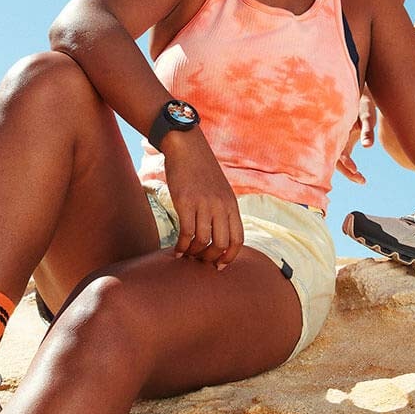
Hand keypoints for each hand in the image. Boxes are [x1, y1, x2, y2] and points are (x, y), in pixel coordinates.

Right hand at [161, 130, 243, 269]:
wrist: (187, 147)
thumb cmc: (201, 170)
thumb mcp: (220, 189)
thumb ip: (222, 209)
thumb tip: (218, 233)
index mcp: (231, 204)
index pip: (238, 239)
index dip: (230, 257)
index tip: (220, 266)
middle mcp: (221, 206)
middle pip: (222, 244)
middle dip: (211, 259)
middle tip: (199, 262)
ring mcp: (204, 204)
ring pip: (204, 241)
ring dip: (194, 254)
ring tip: (186, 256)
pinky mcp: (186, 202)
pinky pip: (187, 233)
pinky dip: (181, 246)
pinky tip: (176, 250)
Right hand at [335, 91, 376, 183]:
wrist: (359, 93)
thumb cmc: (363, 103)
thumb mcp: (367, 115)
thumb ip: (367, 130)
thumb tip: (368, 146)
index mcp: (337, 131)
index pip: (338, 152)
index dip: (346, 163)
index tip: (356, 170)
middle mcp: (334, 137)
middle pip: (336, 160)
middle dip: (348, 172)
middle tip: (362, 181)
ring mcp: (336, 139)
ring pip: (337, 160)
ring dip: (348, 171)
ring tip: (362, 180)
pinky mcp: (341, 140)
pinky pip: (341, 156)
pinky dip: (347, 165)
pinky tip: (356, 172)